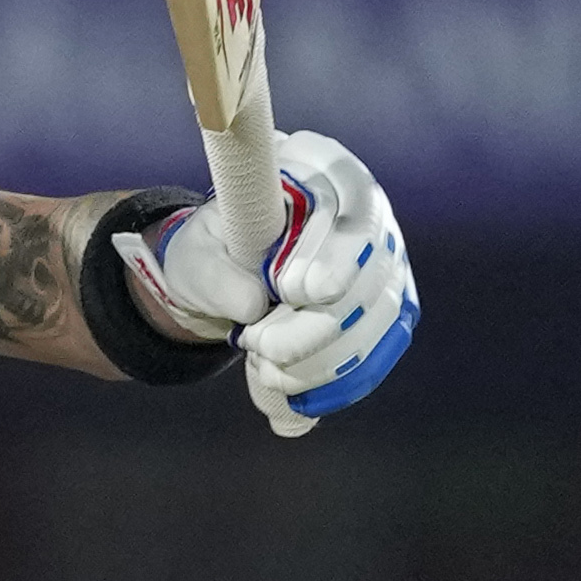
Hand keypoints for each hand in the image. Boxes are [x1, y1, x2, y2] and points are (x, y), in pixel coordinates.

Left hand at [229, 129, 412, 435]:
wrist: (225, 280)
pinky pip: (377, 355)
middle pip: (368, 271)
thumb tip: (253, 305)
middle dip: (312, 324)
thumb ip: (217, 275)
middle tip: (255, 345)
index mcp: (321, 171)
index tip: (294, 290)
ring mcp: (386, 262)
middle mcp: (367, 210)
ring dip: (318, 361)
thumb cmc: (210, 253)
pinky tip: (292, 409)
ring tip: (264, 371)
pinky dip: (332, 387)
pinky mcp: (387, 310)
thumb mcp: (193, 257)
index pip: (348, 199)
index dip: (330, 249)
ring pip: (376, 320)